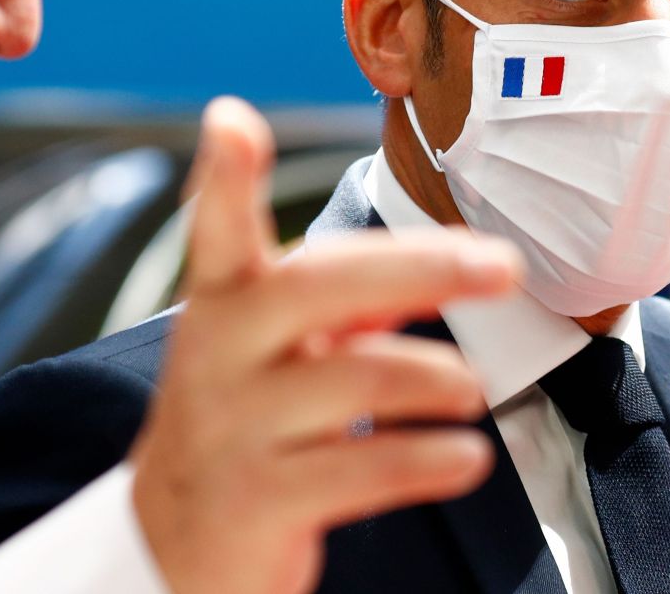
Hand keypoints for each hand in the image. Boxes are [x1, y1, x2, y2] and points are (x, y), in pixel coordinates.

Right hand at [130, 97, 521, 593]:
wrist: (169, 548)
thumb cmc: (243, 422)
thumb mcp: (278, 350)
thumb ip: (352, 303)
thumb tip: (448, 266)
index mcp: (222, 304)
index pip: (218, 229)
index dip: (224, 175)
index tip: (231, 120)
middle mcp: (219, 354)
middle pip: (321, 286)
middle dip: (422, 266)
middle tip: (501, 266)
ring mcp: (235, 428)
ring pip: (359, 378)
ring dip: (436, 378)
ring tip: (473, 388)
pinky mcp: (260, 500)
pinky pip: (367, 468)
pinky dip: (430, 458)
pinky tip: (465, 457)